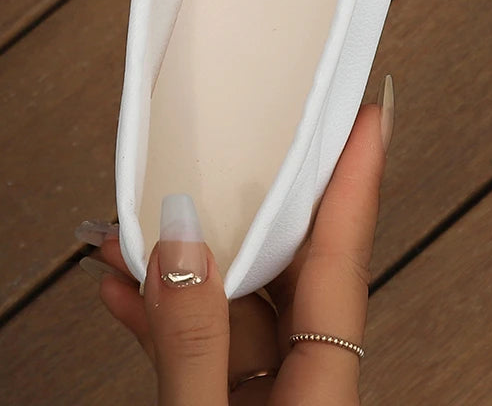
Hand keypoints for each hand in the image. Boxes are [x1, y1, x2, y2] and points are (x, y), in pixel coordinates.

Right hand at [79, 76, 392, 404]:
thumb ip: (192, 340)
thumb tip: (179, 244)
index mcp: (324, 393)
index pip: (344, 263)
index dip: (357, 181)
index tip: (368, 114)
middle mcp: (305, 389)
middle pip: (288, 270)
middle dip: (238, 208)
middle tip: (223, 145)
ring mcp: (267, 403)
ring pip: (234, 304)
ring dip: (181, 264)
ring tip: (131, 227)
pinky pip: (201, 346)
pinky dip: (162, 314)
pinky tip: (123, 286)